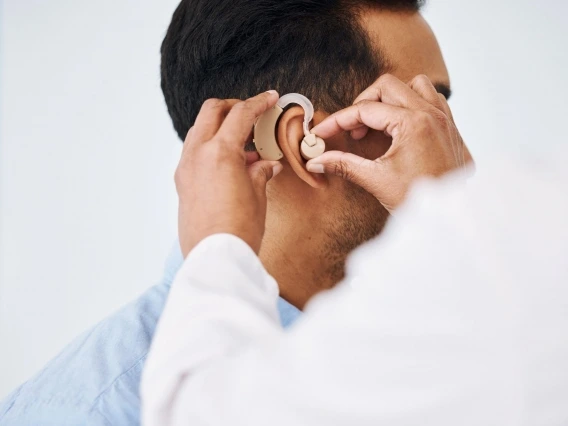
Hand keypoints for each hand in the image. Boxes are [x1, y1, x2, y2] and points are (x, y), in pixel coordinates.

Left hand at [175, 91, 282, 257]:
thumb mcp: (257, 194)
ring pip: (199, 129)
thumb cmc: (239, 229)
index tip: (270, 98)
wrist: (216, 259)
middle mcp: (197, 154)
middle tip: (253, 114)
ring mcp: (185, 167)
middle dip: (233, 106)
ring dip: (220, 126)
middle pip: (212, 111)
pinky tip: (231, 162)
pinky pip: (194, 151)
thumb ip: (260, 171)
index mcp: (219, 151)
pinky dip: (211, 146)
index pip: (240, 114)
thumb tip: (267, 164)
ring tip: (245, 142)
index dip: (258, 103)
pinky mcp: (182, 182)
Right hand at [307, 74, 472, 212]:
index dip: (338, 120)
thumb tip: (316, 161)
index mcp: (413, 124)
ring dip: (391, 99)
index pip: (366, 110)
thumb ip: (343, 165)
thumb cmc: (418, 200)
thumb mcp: (376, 180)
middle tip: (351, 129)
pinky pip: (431, 99)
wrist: (451, 219)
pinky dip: (412, 104)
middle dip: (363, 104)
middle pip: (387, 87)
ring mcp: (444, 119)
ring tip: (377, 123)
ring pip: (414, 85)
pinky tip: (400, 127)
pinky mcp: (450, 128)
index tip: (322, 132)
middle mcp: (431, 114)